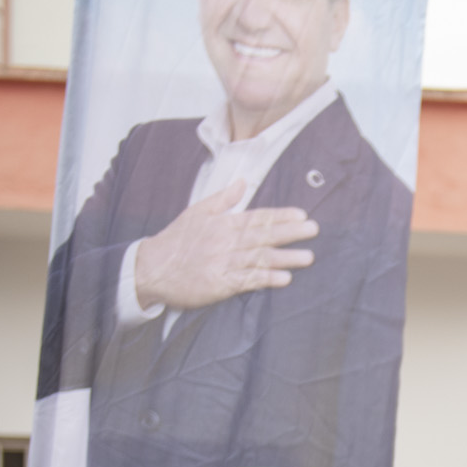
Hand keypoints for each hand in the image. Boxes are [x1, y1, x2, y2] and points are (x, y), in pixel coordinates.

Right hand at [132, 181, 317, 311]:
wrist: (152, 268)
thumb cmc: (176, 240)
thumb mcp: (197, 211)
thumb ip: (223, 198)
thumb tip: (243, 182)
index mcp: (223, 223)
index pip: (257, 217)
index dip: (280, 216)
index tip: (302, 215)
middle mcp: (226, 242)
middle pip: (264, 236)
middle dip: (290, 233)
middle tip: (314, 230)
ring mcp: (224, 263)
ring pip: (259, 258)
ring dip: (286, 258)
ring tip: (308, 257)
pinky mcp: (220, 284)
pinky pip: (247, 281)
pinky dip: (266, 279)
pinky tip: (284, 279)